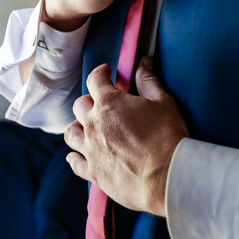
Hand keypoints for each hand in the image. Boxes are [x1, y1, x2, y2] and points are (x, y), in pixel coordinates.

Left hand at [64, 58, 187, 214]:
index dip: (100, 73)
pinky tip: (76, 156)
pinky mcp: (93, 172)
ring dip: (77, 126)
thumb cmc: (167, 136)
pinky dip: (74, 157)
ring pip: (71, 133)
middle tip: (101, 103)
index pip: (95, 80)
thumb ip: (148, 81)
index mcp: (109, 102)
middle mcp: (93, 124)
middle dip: (90, 100)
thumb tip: (143, 62)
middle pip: (79, 106)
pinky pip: (75, 163)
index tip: (106, 73)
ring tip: (85, 127)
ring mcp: (90, 149)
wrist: (166, 176)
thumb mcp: (163, 101)